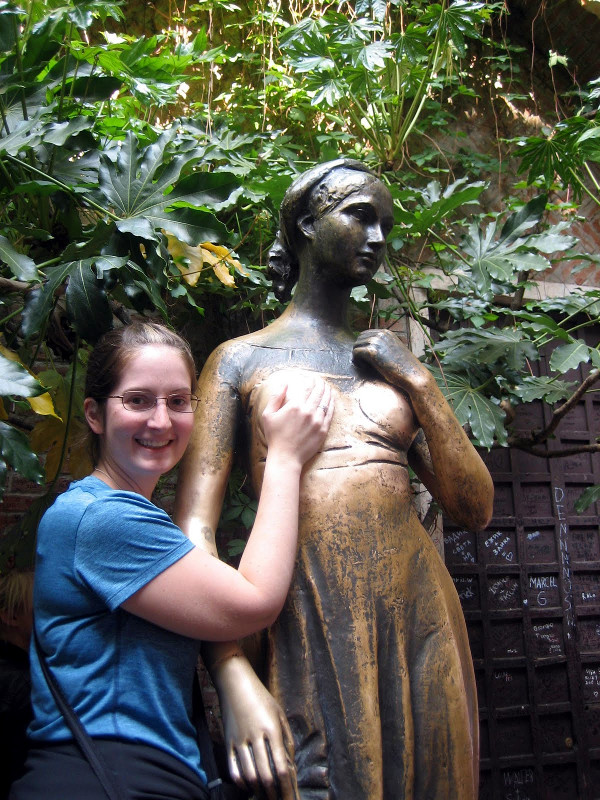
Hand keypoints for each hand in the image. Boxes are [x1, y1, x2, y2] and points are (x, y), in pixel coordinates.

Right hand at [216, 657, 298, 799]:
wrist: (235, 683)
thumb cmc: (261, 697)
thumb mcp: (279, 713)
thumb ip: (287, 738)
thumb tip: (290, 763)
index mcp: (272, 729)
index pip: (281, 766)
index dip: (287, 787)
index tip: (290, 798)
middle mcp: (256, 737)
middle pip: (265, 775)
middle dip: (273, 794)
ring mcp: (239, 740)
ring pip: (249, 775)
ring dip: (258, 791)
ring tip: (265, 797)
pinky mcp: (227, 742)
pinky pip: (233, 768)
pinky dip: (241, 782)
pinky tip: (248, 786)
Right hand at [261, 376, 333, 466]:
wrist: (286, 457)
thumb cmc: (274, 436)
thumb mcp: (268, 415)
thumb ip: (276, 397)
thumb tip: (284, 383)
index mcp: (295, 406)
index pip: (308, 388)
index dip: (311, 381)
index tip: (312, 377)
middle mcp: (309, 411)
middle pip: (319, 392)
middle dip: (321, 384)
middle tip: (321, 380)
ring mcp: (318, 421)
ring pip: (326, 402)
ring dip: (328, 392)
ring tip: (327, 387)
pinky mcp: (323, 430)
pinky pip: (330, 414)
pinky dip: (332, 405)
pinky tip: (331, 400)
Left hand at [352, 329, 431, 394]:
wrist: (413, 375)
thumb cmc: (404, 368)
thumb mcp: (394, 351)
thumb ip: (383, 346)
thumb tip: (367, 349)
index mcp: (386, 333)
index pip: (365, 334)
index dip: (363, 346)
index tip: (367, 358)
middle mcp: (381, 334)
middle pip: (359, 339)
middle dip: (359, 350)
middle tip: (365, 363)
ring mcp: (377, 342)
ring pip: (356, 346)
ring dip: (358, 357)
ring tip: (366, 366)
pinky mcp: (372, 352)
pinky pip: (356, 353)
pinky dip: (357, 361)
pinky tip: (365, 368)